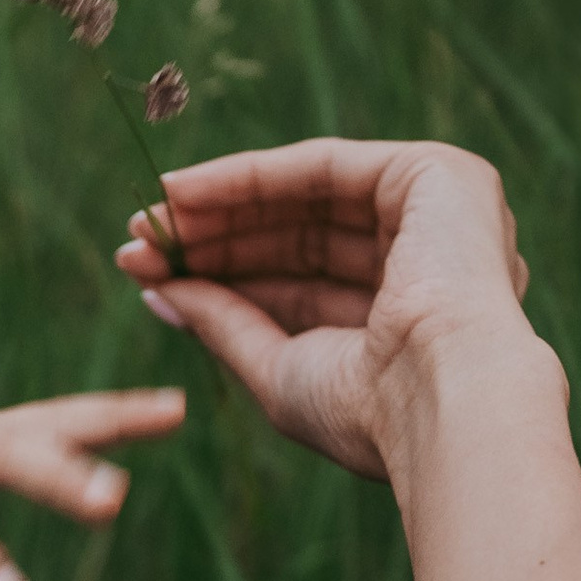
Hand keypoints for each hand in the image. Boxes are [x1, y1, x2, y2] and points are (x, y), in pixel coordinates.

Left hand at [115, 137, 540, 483]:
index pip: (298, 285)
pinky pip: (322, 166)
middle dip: (213, 239)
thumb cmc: (369, 413)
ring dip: (220, 207)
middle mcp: (430, 260)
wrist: (442, 401)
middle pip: (299, 237)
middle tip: (138, 240)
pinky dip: (249, 176)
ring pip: (306, 199)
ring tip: (148, 222)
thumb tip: (159, 292)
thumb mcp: (279, 369)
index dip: (222, 276)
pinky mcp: (436, 176)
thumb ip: (225, 324)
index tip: (148, 274)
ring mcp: (439, 214)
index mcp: (407, 321)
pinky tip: (184, 193)